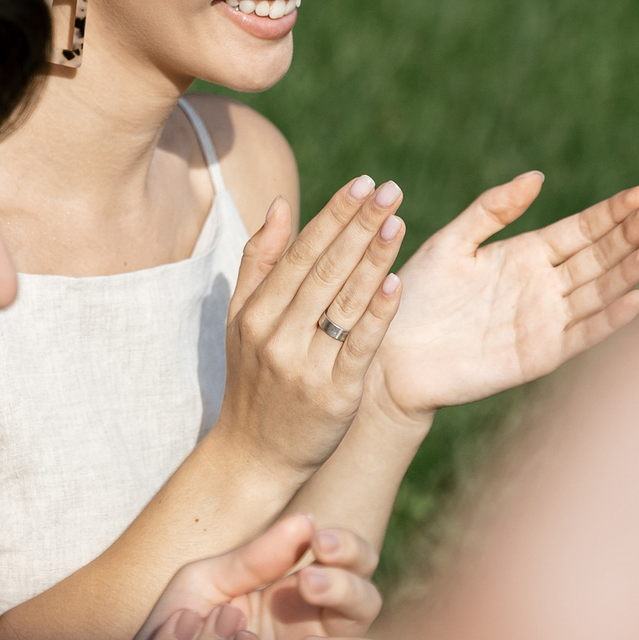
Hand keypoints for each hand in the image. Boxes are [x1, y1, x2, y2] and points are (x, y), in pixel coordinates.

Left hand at [129, 515, 394, 639]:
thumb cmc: (182, 625)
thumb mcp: (206, 581)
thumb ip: (254, 557)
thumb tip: (307, 521)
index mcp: (300, 594)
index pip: (352, 563)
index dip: (349, 547)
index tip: (319, 540)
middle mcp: (317, 631)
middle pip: (367, 602)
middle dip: (345, 585)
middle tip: (308, 579)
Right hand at [200, 179, 407, 484]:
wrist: (252, 457)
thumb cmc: (253, 381)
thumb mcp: (241, 320)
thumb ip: (260, 261)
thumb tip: (280, 204)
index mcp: (256, 312)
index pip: (301, 252)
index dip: (333, 215)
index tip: (363, 182)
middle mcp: (277, 334)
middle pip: (324, 269)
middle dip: (359, 225)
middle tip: (391, 189)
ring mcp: (305, 365)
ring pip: (344, 302)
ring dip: (373, 259)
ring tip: (398, 221)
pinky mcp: (334, 395)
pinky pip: (360, 346)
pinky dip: (378, 313)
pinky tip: (397, 282)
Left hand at [369, 172, 638, 422]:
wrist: (389, 353)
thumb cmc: (413, 294)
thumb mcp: (452, 242)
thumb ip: (493, 209)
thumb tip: (537, 176)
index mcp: (525, 254)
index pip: (581, 229)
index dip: (612, 212)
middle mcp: (543, 287)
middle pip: (597, 256)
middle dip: (628, 233)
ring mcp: (544, 321)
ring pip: (597, 292)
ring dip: (627, 271)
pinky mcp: (538, 355)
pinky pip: (582, 334)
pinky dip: (610, 318)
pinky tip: (638, 297)